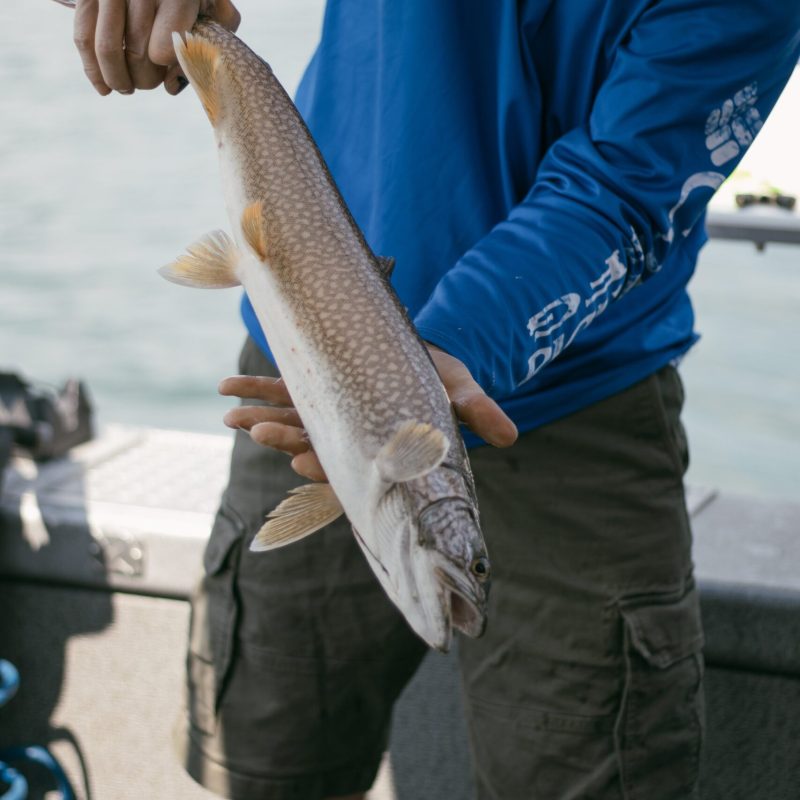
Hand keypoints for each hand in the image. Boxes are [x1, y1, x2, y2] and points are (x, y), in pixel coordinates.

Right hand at [73, 0, 239, 95]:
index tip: (170, 69)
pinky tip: (104, 87)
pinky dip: (93, 69)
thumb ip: (208, 46)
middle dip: (145, 78)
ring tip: (127, 88)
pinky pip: (83, 38)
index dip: (166, 67)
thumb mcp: (215, 12)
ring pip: (107, 49)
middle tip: (152, 81)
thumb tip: (171, 86)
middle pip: (136, 53)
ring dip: (118, 79)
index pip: (163, 49)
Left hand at [220, 346, 518, 481]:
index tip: (305, 463)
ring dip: (261, 418)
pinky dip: (257, 389)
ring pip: (291, 422)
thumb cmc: (442, 381)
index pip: (353, 467)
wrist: (419, 359)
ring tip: (230, 414)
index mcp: (380, 445)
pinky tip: (229, 388)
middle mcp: (350, 436)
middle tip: (259, 431)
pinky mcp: (315, 391)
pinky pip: (282, 392)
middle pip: (312, 445)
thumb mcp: (462, 394)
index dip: (328, 468)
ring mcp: (328, 415)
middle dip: (284, 439)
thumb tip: (511, 436)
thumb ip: (480, 413)